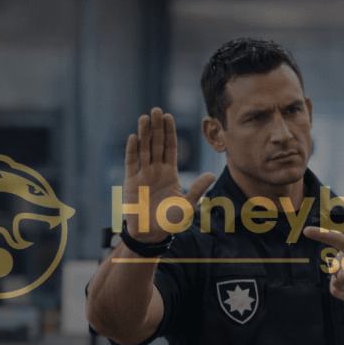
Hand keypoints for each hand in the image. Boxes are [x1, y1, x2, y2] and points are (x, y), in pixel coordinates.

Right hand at [124, 108, 214, 242]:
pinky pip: (131, 162)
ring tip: (145, 118)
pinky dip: (132, 150)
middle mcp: (156, 170)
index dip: (169, 133)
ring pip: (143, 149)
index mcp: (170, 173)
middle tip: (157, 110)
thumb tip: (212, 175)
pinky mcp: (131, 181)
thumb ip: (198, 189)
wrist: (152, 234)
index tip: (169, 117)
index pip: (169, 148)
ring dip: (144, 133)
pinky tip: (134, 137)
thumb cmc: (171, 221)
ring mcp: (143, 174)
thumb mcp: (188, 205)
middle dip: (156, 127)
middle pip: (156, 144)